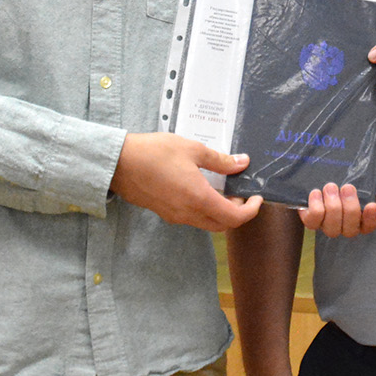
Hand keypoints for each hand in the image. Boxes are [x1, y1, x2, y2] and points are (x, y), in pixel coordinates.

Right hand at [110, 132, 261, 231]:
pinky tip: (203, 189)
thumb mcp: (192, 149)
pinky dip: (205, 210)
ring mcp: (175, 215)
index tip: (257, 198)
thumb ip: (220, 160)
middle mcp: (188, 213)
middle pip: (222, 225)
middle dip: (237, 213)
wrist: (118, 163)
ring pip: (206, 223)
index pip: (234, 218)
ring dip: (220, 212)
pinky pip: (192, 218)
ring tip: (224, 189)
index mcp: (198, 198)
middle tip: (241, 193)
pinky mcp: (165, 212)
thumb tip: (242, 162)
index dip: (250, 211)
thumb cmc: (154, 152)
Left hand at [299, 179, 375, 236]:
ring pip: (331, 229)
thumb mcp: (364, 173)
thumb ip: (374, 183)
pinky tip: (316, 192)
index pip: (369, 226)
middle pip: (350, 230)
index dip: (371, 219)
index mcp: (359, 216)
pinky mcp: (310, 219)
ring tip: (331, 186)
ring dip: (333, 207)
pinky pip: (313, 222)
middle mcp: (343, 224)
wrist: (321, 165)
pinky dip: (315, 207)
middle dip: (350, 209)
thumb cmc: (346, 172)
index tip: (371, 205)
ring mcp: (326, 224)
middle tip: (348, 187)